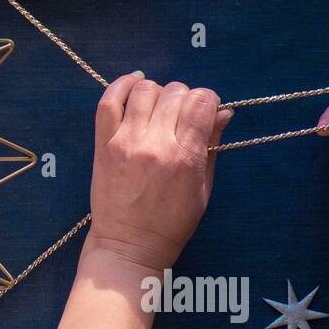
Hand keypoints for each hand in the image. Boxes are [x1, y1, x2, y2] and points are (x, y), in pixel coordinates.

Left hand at [56, 72, 230, 328]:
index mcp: (185, 156)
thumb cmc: (172, 223)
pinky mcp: (103, 143)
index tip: (204, 111)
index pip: (202, 102)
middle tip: (181, 116)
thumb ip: (212, 146)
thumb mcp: (203, 189)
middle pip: (176, 93)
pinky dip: (121, 85)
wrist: (128, 244)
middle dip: (184, 98)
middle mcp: (156, 143)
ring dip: (157, 92)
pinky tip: (133, 84)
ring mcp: (126, 140)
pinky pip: (109, 100)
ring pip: (145, 90)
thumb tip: (224, 112)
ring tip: (158, 107)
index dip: (208, 100)